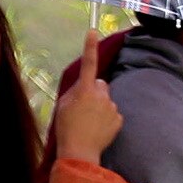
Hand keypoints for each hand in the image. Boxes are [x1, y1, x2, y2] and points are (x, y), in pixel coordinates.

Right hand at [53, 15, 121, 166]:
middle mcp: (101, 94)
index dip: (89, 47)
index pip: (88, 63)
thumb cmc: (66, 127)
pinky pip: (113, 113)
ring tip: (89, 121)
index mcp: (84, 89)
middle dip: (94, 91)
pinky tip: (98, 128)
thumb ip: (75, 91)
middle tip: (82, 107)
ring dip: (100, 106)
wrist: (79, 151)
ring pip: (107, 99)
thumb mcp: (63, 105)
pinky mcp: (119, 119)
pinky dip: (107, 118)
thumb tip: (85, 86)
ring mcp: (112, 106)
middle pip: (100, 84)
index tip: (93, 31)